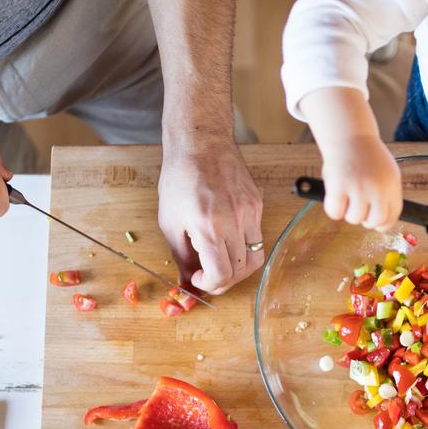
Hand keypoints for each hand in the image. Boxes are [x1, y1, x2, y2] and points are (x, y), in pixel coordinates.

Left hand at [156, 138, 263, 294]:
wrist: (200, 143)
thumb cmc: (180, 178)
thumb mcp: (170, 221)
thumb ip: (181, 256)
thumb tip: (187, 282)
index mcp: (209, 227)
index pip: (221, 275)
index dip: (210, 285)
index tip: (199, 279)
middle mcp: (234, 222)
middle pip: (241, 271)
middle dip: (224, 281)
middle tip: (209, 276)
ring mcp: (250, 212)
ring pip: (255, 257)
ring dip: (238, 268)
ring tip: (222, 262)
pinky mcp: (257, 204)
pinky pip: (257, 237)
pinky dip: (243, 247)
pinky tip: (227, 239)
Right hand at [298, 87, 400, 231]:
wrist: (349, 135)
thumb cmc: (366, 156)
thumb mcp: (387, 173)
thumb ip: (386, 195)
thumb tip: (382, 221)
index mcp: (392, 185)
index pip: (392, 216)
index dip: (382, 224)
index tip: (375, 223)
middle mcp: (378, 188)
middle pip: (374, 222)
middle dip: (365, 220)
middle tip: (358, 209)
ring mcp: (358, 187)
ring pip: (354, 219)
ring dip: (348, 212)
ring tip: (346, 196)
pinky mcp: (339, 186)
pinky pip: (335, 212)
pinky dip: (332, 208)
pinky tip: (335, 195)